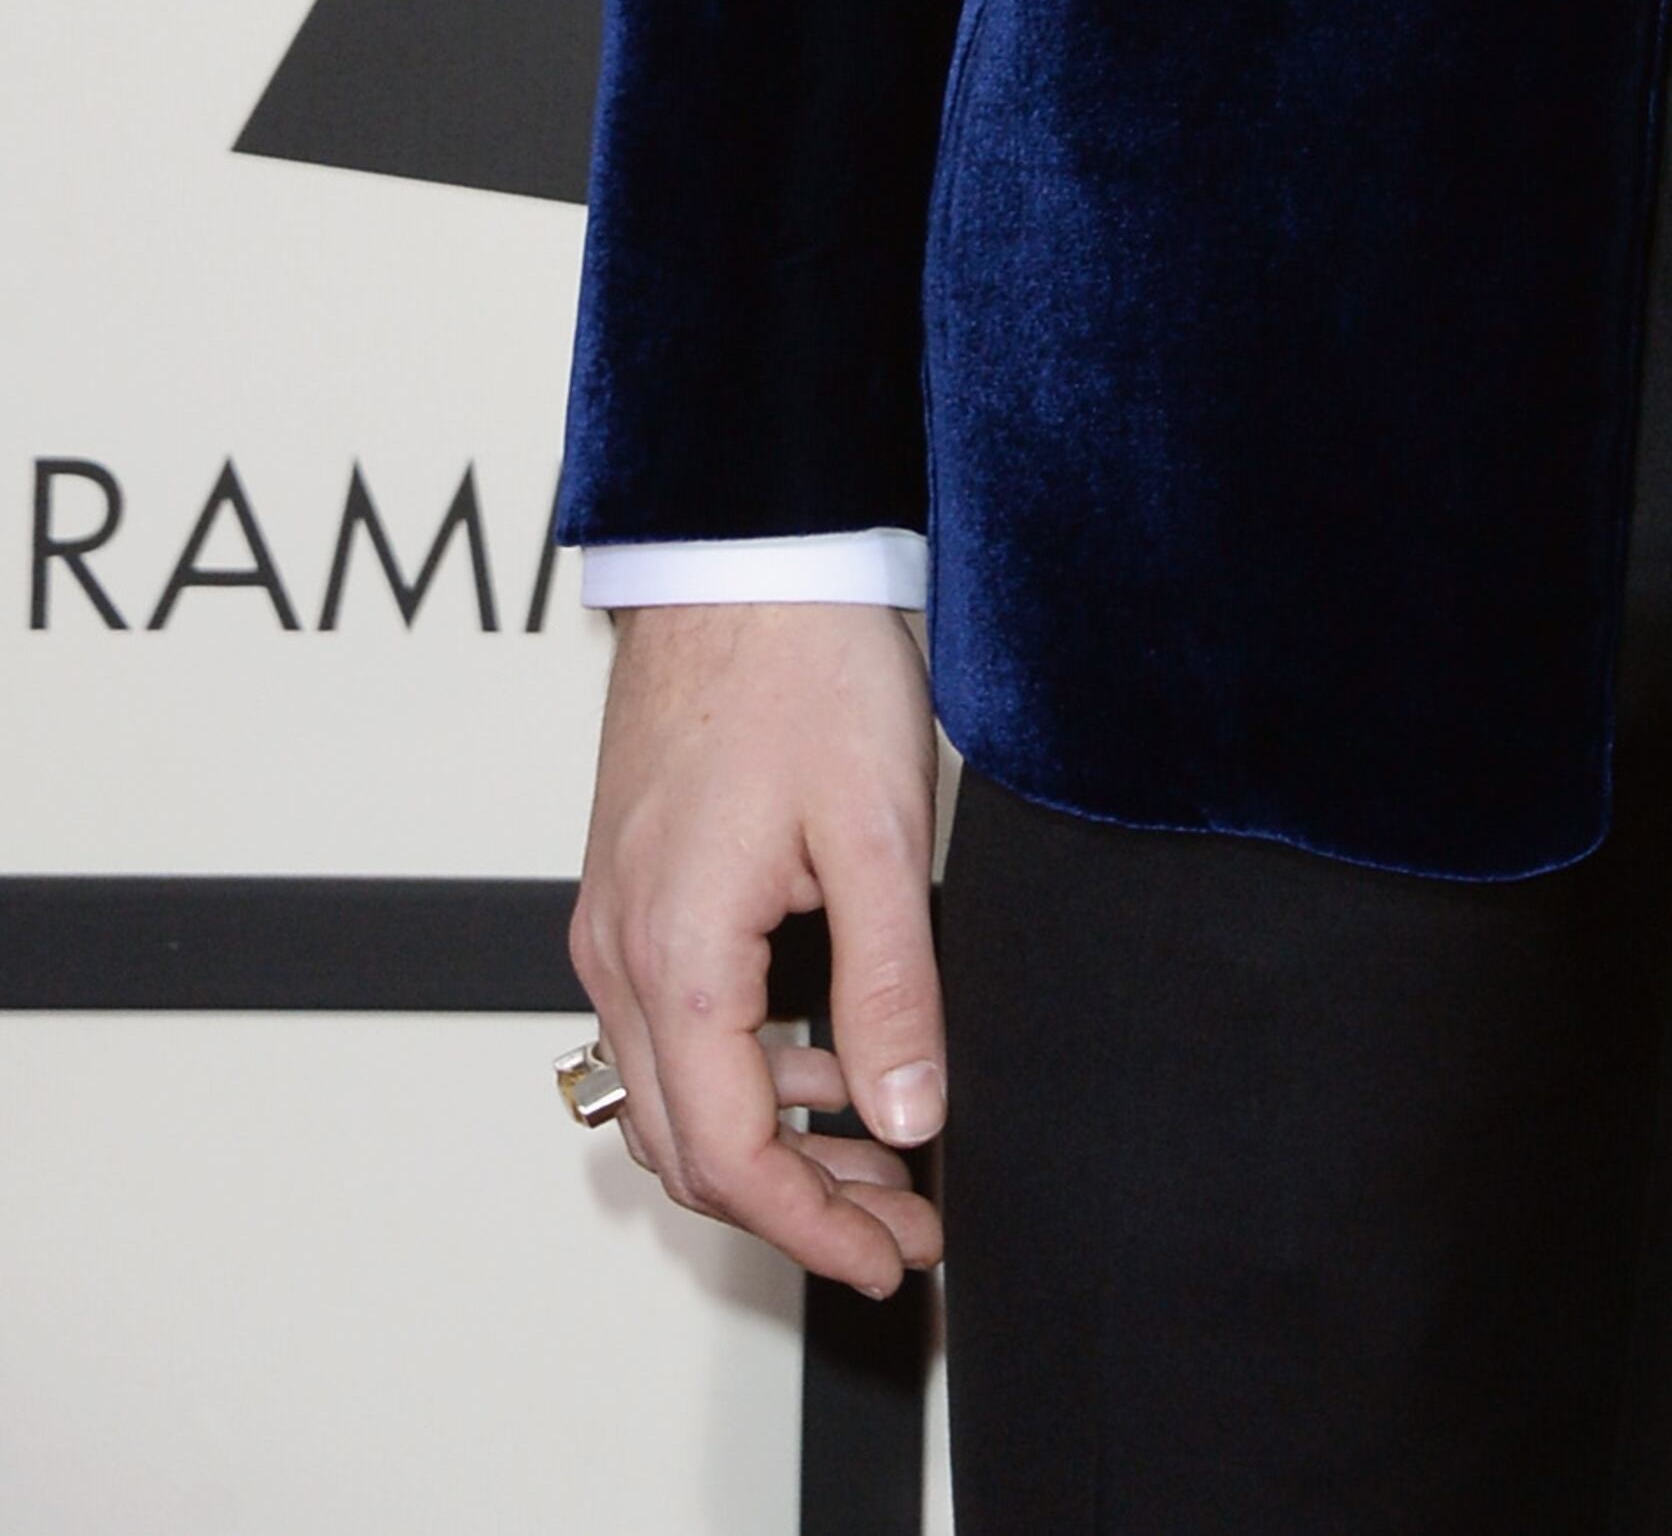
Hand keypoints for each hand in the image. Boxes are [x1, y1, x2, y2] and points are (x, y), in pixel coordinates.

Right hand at [571, 603, 948, 1297]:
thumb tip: (909, 1115)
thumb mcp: (876, 831)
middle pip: (692, 1146)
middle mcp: (622, 954)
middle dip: (801, 1206)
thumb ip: (891, 986)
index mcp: (676, 956)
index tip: (891, 1262)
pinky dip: (749, 1074)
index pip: (732, 1156)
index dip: (815, 1228)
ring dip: (777, 1144)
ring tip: (888, 1160)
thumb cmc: (800, 664)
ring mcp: (619, 923)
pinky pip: (674, 1028)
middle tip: (905, 1229)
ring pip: (677, 1094)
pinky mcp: (637, 890)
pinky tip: (830, 1063)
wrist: (738, 553)